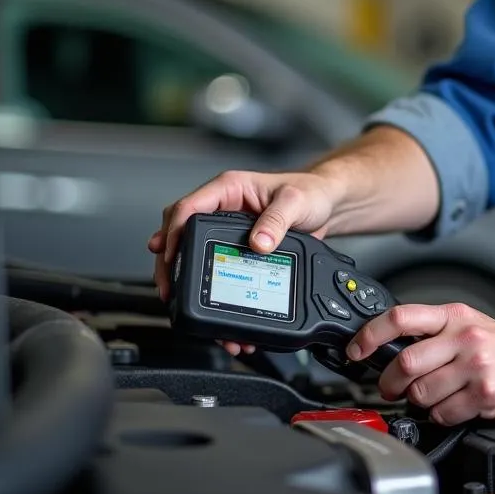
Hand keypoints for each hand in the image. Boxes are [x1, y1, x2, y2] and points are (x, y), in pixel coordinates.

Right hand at [149, 169, 340, 353]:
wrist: (326, 205)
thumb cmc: (310, 193)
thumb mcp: (295, 202)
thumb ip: (276, 221)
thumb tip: (258, 243)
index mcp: (230, 188)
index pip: (188, 208)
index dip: (174, 233)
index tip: (169, 256)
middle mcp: (223, 206)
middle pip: (180, 232)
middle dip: (170, 261)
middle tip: (168, 287)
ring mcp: (226, 227)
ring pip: (192, 251)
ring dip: (187, 278)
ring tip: (185, 302)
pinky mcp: (235, 245)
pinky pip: (213, 264)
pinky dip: (210, 285)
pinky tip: (213, 304)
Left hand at [347, 303, 494, 424]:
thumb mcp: (471, 324)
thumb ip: (436, 332)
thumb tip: (393, 347)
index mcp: (455, 315)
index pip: (401, 318)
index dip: (371, 335)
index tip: (357, 350)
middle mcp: (463, 337)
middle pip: (405, 362)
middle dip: (389, 382)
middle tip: (390, 388)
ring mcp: (475, 367)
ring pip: (421, 392)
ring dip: (418, 402)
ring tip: (431, 398)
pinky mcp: (485, 395)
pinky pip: (444, 414)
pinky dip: (441, 416)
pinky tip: (453, 408)